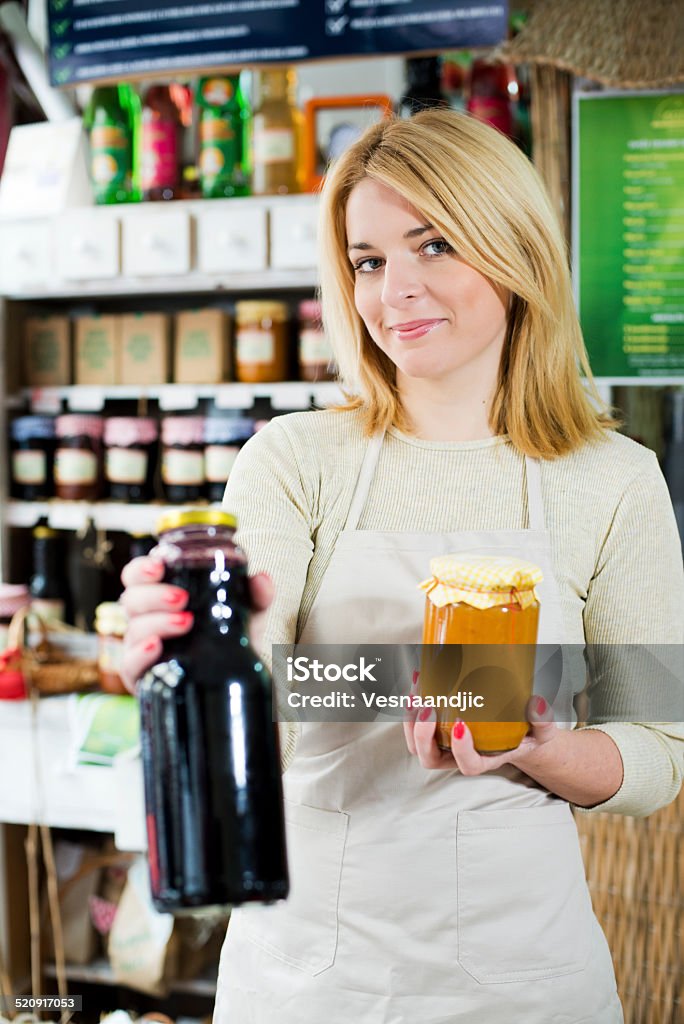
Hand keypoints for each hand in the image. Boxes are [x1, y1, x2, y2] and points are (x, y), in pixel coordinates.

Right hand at [119, 555, 273, 693]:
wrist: (233, 680)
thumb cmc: (229, 639)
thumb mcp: (247, 615)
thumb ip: (256, 595)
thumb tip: (262, 578)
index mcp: (161, 597)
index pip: (136, 577)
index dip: (141, 569)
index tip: (159, 567)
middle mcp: (146, 619)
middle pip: (132, 599)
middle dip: (154, 595)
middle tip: (182, 598)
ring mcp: (140, 648)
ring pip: (135, 629)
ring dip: (158, 622)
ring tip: (186, 622)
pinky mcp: (141, 676)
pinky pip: (129, 664)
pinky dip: (140, 653)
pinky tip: (157, 647)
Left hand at [404, 678, 558, 773]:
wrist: (514, 733)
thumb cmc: (524, 735)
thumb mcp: (540, 731)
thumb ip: (542, 721)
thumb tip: (536, 703)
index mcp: (484, 760)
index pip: (468, 765)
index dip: (460, 750)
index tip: (461, 724)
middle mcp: (459, 756)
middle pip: (431, 758)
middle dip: (423, 735)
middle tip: (428, 708)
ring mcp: (444, 744)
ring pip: (416, 744)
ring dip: (410, 720)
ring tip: (415, 693)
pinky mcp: (435, 729)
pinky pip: (415, 724)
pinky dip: (411, 704)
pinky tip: (418, 680)